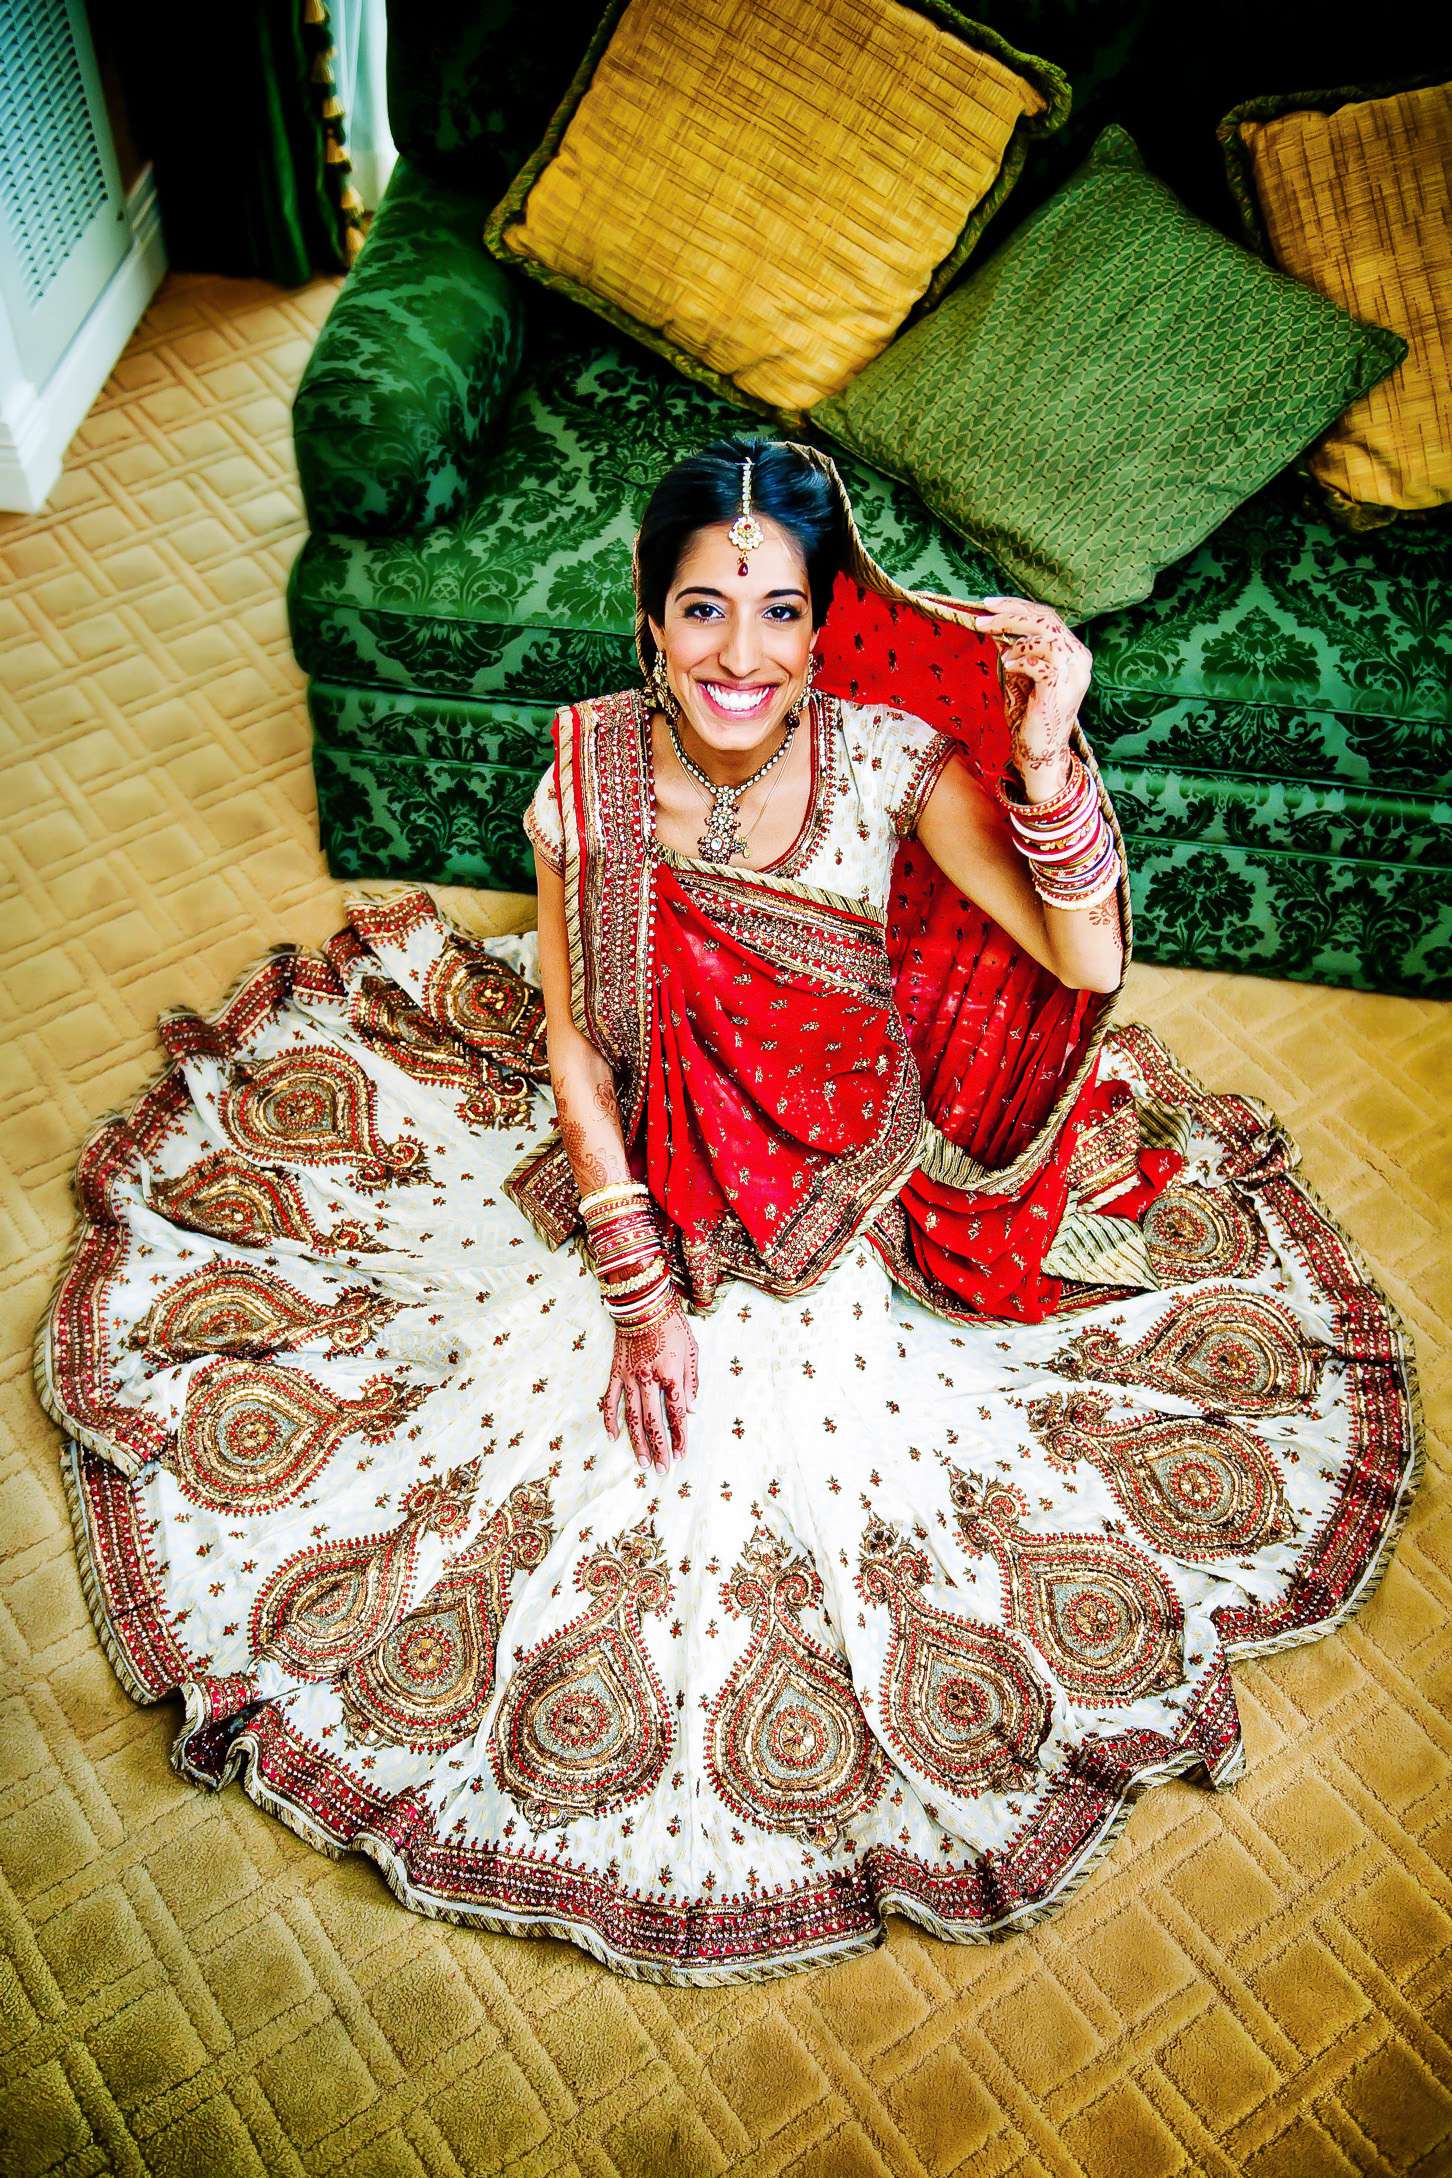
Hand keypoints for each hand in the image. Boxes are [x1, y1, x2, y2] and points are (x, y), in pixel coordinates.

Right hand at [599, 1305, 698, 1473]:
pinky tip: (613, 1437)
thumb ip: (691, 1381)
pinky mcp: (615, 1373)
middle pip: (654, 1421)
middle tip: (661, 1469)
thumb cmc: (671, 1324)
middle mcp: (649, 1379)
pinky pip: (610, 1401)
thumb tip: (691, 1409)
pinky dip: (610, 1420)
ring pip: (632, 1417)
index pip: (677, 1413)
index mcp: (671, 1374)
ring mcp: (629, 1378)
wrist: (642, 1303)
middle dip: (659, 1448)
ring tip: (642, 1461)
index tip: (681, 1454)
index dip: (680, 1436)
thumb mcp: (692, 1349)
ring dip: (637, 1442)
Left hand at [967, 595, 1092, 800]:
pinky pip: (1040, 662)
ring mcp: (1073, 673)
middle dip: (1011, 612)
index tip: (989, 604)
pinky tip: (1006, 664)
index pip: (1048, 617)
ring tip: (989, 635)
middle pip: (1046, 619)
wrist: (1040, 754)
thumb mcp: (1020, 677)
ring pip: (1045, 634)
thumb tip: (997, 627)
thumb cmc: (1030, 718)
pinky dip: (1020, 658)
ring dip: (1013, 631)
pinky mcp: (1061, 688)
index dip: (1018, 606)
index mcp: (1073, 653)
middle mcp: (1079, 659)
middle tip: (983, 612)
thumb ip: (1015, 652)